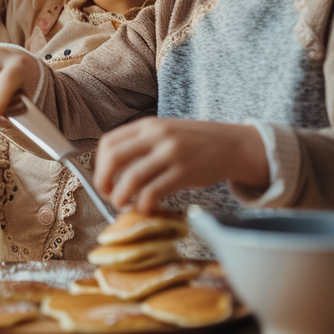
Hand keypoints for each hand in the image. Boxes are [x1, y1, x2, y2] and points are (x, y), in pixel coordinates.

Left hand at [93, 118, 270, 212]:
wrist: (233, 145)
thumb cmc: (195, 142)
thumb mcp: (166, 132)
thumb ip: (141, 143)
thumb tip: (111, 167)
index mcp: (148, 125)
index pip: (109, 142)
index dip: (99, 165)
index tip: (103, 179)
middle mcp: (157, 136)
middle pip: (114, 158)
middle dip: (103, 181)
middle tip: (106, 195)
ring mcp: (171, 154)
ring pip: (132, 178)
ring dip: (120, 196)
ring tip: (121, 205)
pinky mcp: (184, 173)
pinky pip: (153, 192)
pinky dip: (143, 204)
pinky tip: (145, 208)